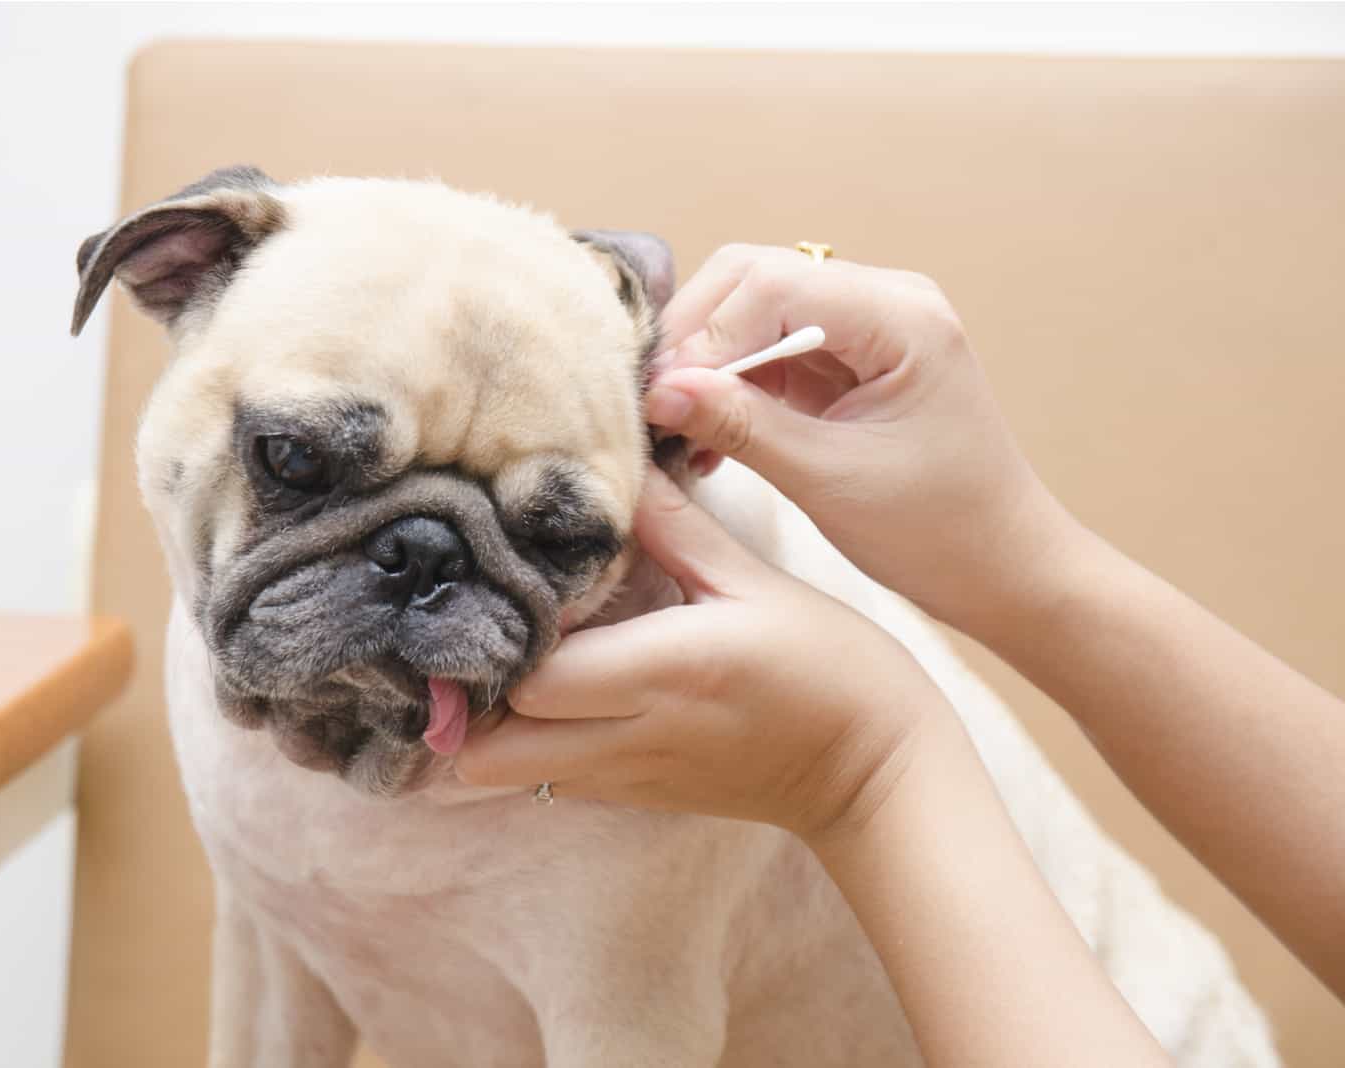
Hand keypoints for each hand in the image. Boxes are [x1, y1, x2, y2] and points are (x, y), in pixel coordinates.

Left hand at [455, 468, 945, 842]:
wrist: (878, 773)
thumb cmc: (832, 667)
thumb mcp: (757, 582)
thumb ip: (675, 528)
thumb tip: (620, 467)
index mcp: (660, 671)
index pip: (529, 677)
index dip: (498, 638)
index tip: (497, 589)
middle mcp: (632, 735)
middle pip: (491, 750)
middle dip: (467, 700)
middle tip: (478, 634)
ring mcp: (631, 777)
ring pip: (511, 776)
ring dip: (494, 728)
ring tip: (508, 663)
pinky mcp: (640, 797)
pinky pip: (553, 782)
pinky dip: (534, 747)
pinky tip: (557, 697)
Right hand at [646, 244, 1077, 632]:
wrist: (1001, 568)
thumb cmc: (937, 531)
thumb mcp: (830, 481)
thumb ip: (743, 426)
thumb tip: (658, 389)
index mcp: (902, 318)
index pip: (772, 285)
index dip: (705, 336)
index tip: (659, 400)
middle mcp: (886, 302)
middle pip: (754, 279)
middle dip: (696, 339)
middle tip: (653, 407)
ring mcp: (865, 328)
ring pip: (752, 310)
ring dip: (706, 365)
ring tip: (673, 429)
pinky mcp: (846, 362)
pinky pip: (767, 349)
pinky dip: (728, 387)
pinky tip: (706, 440)